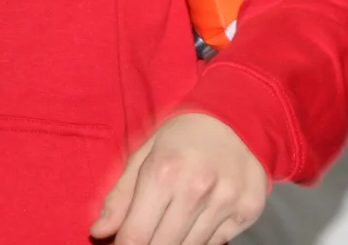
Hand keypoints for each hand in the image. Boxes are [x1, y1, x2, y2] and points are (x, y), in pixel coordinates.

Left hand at [90, 112, 268, 244]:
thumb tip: (99, 231)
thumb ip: (120, 195)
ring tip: (173, 223)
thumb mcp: (146, 153)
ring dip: (176, 243)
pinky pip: (216, 244)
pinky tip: (200, 217)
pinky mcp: (248, 210)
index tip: (125, 243)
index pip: (134, 237)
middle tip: (149, 233)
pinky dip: (203, 238)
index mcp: (163, 172)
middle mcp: (196, 189)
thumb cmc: (186, 134)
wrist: (239, 115)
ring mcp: (225, 201)